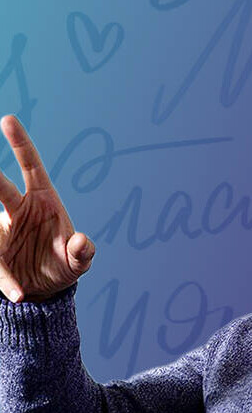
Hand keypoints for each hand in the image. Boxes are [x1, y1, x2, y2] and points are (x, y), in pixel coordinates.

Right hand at [0, 115, 94, 302]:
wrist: (47, 289)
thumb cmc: (66, 264)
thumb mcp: (79, 260)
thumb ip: (82, 251)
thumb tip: (81, 242)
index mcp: (42, 200)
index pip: (30, 166)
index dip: (20, 143)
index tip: (8, 119)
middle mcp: (18, 209)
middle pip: (0, 187)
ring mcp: (2, 228)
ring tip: (1, 249)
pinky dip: (5, 281)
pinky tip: (18, 293)